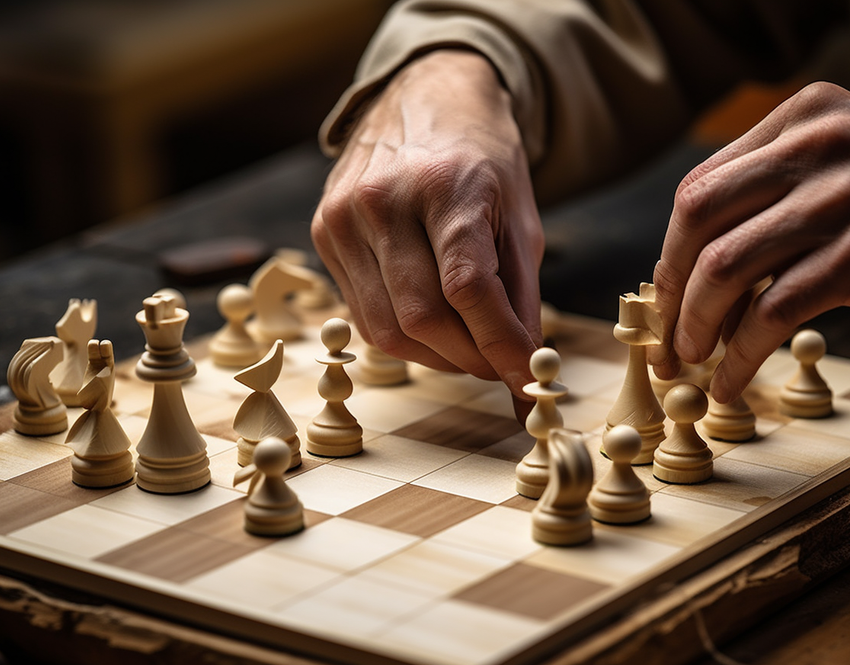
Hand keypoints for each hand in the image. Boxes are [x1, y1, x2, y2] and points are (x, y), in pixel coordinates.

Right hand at [311, 50, 543, 409]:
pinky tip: (431, 327)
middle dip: (470, 359)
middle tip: (498, 366)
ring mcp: (344, 217)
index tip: (525, 381)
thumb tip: (526, 371)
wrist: (423, 99)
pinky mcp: (323, 232)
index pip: (468, 290)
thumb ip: (521, 298)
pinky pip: (363, 315)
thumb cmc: (481, 161)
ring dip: (437, 357)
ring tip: (469, 349)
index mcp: (447, 186)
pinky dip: (403, 337)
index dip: (500, 346)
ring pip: (388, 329)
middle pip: (424, 318)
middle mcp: (385, 200)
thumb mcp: (521, 219)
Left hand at [653, 82, 849, 401]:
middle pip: (699, 221)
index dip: (671, 252)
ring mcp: (842, 198)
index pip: (701, 187)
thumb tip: (677, 276)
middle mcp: (818, 146)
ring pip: (725, 268)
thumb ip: (763, 194)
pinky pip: (772, 313)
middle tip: (666, 338)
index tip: (662, 296)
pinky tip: (728, 380)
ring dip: (695, 326)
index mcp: (802, 117)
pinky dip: (739, 356)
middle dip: (671, 290)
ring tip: (691, 359)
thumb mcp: (830, 166)